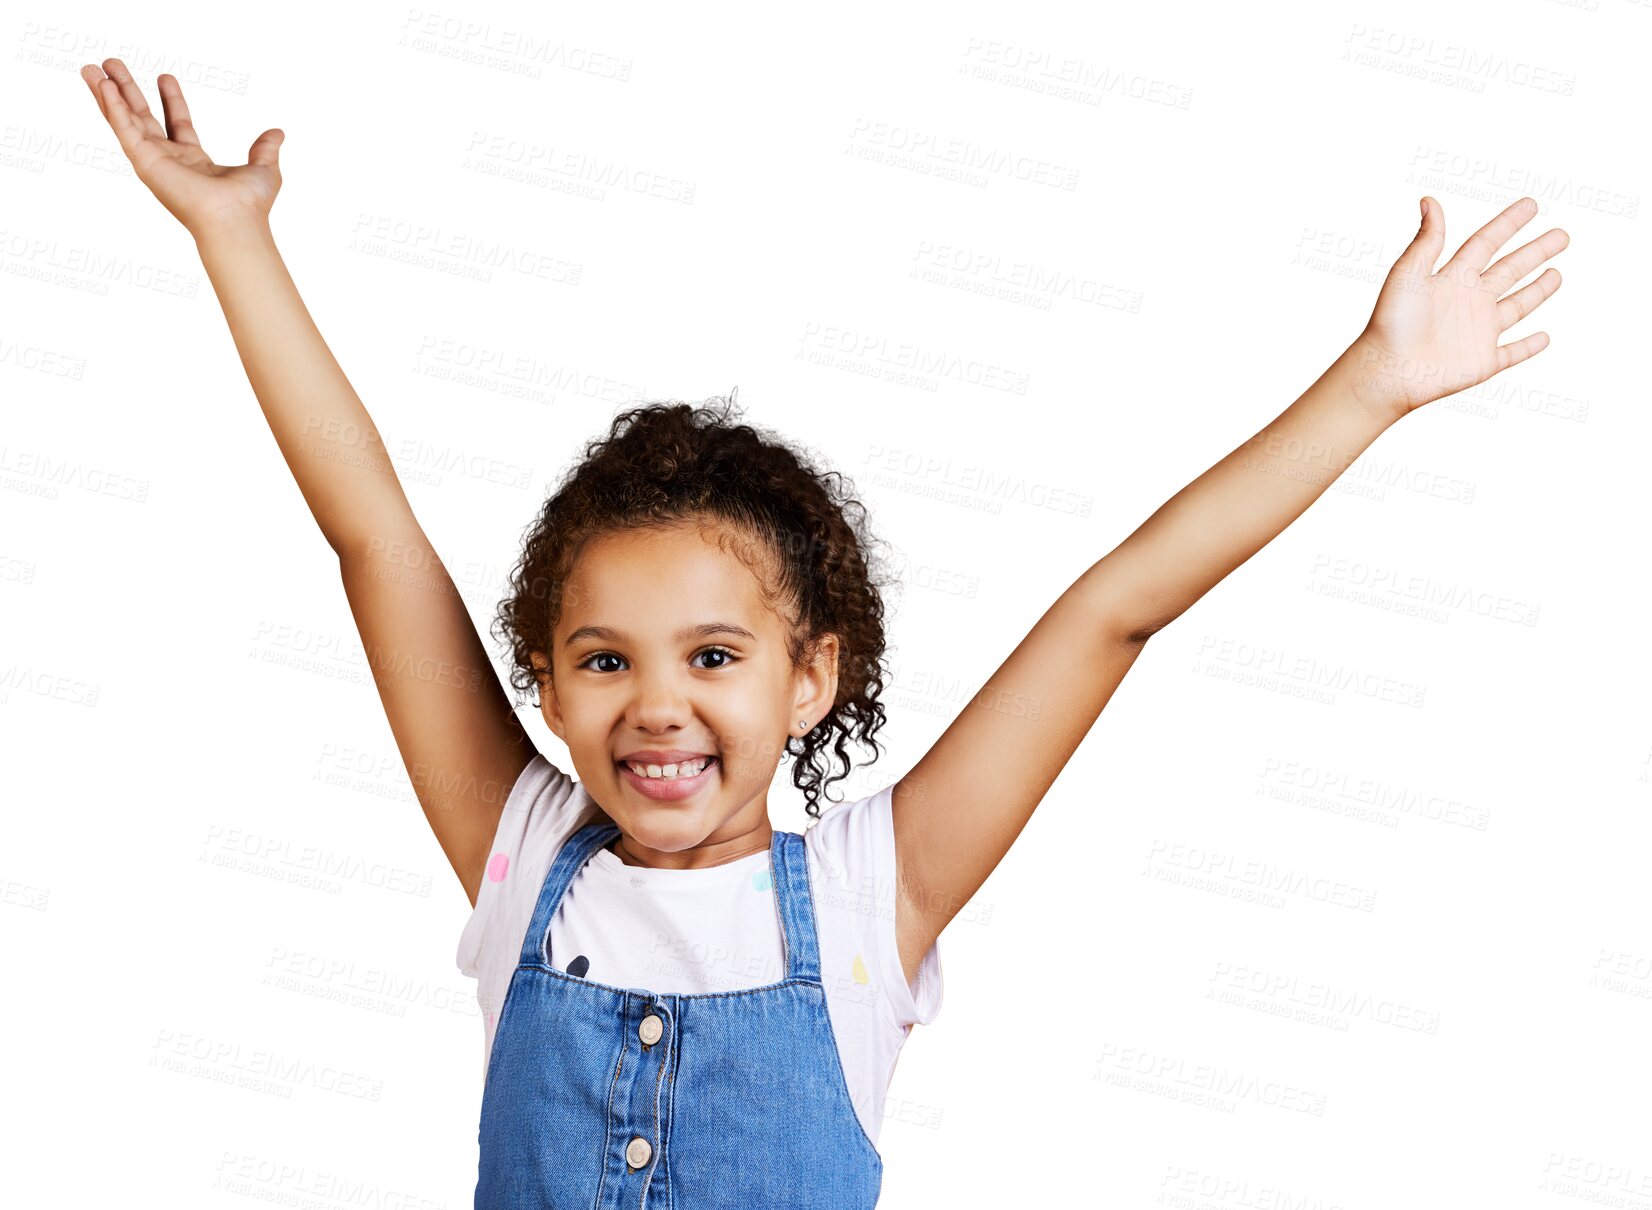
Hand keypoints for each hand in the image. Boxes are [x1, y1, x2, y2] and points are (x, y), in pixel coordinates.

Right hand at [80, 58, 284, 237]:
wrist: (236, 220)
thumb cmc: (250, 205)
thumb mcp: (263, 168)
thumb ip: (265, 149)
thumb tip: (278, 133)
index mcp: (195, 161)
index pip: (179, 124)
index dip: (171, 99)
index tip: (164, 77)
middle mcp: (170, 160)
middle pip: (143, 117)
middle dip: (128, 91)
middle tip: (113, 65)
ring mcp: (154, 161)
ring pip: (124, 120)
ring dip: (107, 93)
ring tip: (91, 68)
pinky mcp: (144, 162)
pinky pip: (123, 128)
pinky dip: (112, 107)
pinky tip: (102, 85)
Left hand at [1342, 196, 1568, 422]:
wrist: (1388, 370)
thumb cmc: (1391, 322)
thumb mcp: (1409, 274)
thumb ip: (1427, 240)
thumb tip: (1429, 200)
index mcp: (1452, 278)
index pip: (1486, 243)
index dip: (1508, 224)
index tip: (1531, 205)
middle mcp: (1469, 301)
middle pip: (1510, 270)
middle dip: (1536, 253)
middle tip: (1562, 236)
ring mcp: (1479, 332)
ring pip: (1517, 307)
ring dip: (1537, 291)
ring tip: (1556, 275)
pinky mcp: (1484, 362)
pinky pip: (1513, 353)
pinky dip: (1529, 346)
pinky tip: (1544, 338)